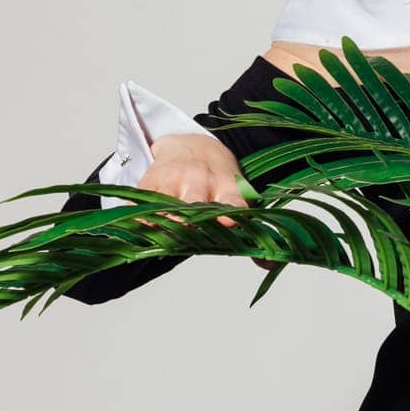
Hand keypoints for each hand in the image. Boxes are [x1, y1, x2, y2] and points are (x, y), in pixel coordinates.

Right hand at [132, 136, 276, 269]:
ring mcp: (173, 179)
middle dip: (189, 221)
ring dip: (164, 223)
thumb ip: (252, 232)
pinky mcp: (149, 182)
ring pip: (164, 205)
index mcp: (227, 186)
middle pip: (193, 203)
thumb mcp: (238, 195)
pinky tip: (141, 228)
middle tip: (187, 233)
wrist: (192, 145)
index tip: (228, 222)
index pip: (232, 201)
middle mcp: (200, 180)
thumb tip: (269, 265)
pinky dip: (140, 219)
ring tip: (164, 236)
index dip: (231, 212)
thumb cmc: (218, 179)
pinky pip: (141, 205)